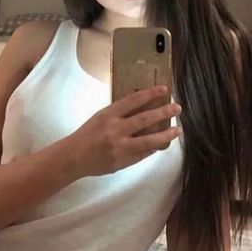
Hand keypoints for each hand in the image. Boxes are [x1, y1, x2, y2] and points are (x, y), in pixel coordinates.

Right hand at [68, 85, 182, 176]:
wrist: (73, 157)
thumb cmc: (87, 135)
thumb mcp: (100, 117)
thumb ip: (119, 113)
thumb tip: (142, 107)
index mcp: (108, 115)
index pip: (133, 100)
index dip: (150, 94)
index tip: (164, 89)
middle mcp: (115, 129)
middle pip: (145, 119)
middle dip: (163, 112)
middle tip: (177, 108)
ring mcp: (120, 146)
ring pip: (149, 140)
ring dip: (166, 134)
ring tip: (177, 130)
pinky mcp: (124, 160)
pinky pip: (144, 153)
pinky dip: (154, 148)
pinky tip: (162, 144)